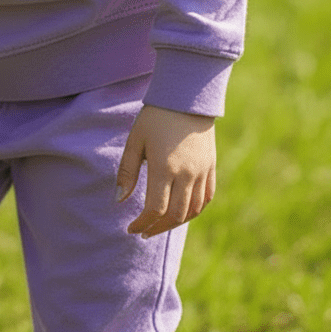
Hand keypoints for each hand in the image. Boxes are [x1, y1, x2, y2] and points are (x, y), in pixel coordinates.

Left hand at [116, 104, 215, 238]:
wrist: (186, 98)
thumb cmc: (154, 118)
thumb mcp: (135, 141)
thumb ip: (127, 172)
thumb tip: (119, 201)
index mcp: (164, 168)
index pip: (155, 209)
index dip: (143, 223)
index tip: (131, 229)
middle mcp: (186, 174)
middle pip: (175, 215)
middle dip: (157, 228)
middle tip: (143, 232)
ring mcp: (202, 172)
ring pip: (192, 210)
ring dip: (175, 223)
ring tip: (159, 225)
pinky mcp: (211, 168)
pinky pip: (205, 198)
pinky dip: (194, 211)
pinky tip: (181, 213)